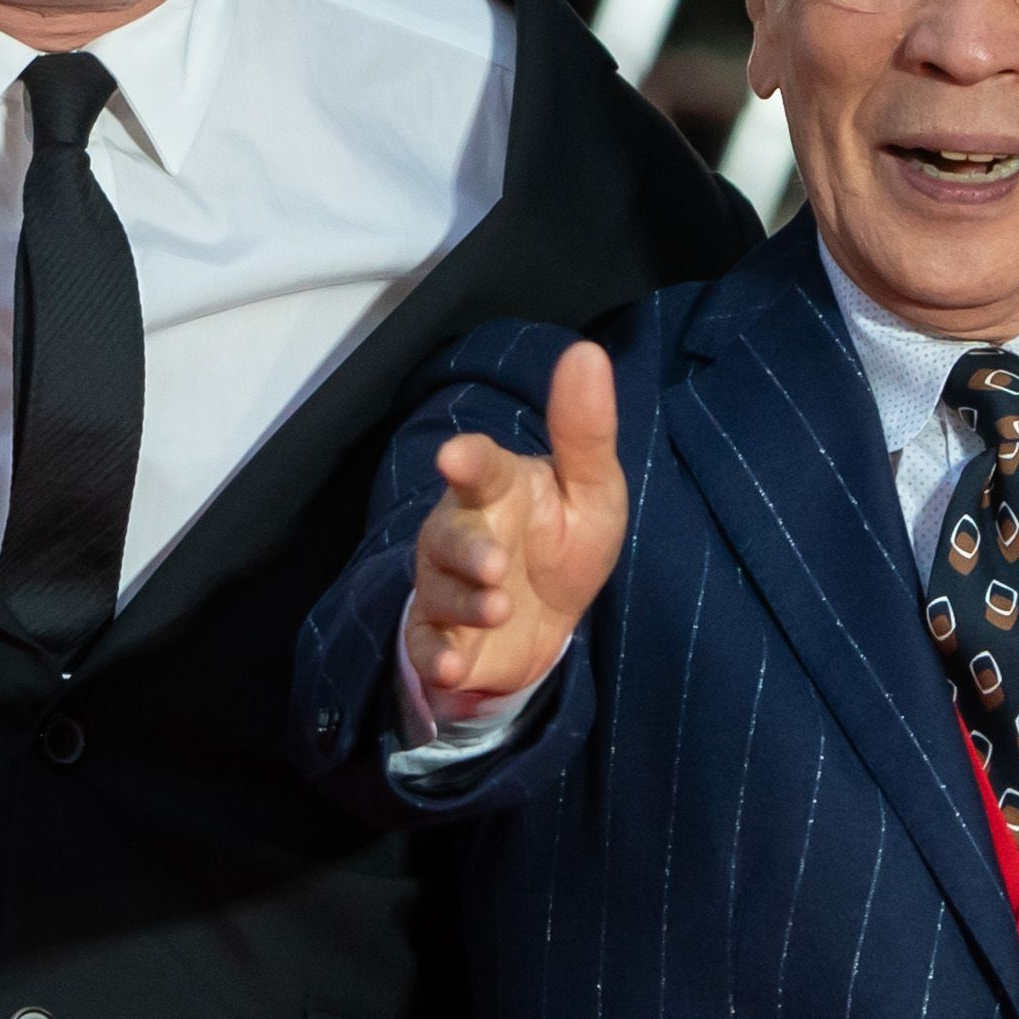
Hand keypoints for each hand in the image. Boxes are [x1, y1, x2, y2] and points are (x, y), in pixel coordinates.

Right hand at [400, 343, 626, 712]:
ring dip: (466, 601)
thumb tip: (586, 352)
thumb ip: (586, 431)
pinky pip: (426, 644)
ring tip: (498, 607)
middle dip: (467, 547)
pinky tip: (452, 666)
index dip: (468, 462)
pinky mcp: (441, 637)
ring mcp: (447, 586)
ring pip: (440, 589)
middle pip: (449, 533)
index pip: (480, 468)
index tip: (456, 457)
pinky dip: (435, 655)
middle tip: (496, 563)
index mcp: (497, 488)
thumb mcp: (593, 491)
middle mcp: (461, 532)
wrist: (547, 624)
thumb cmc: (565, 541)